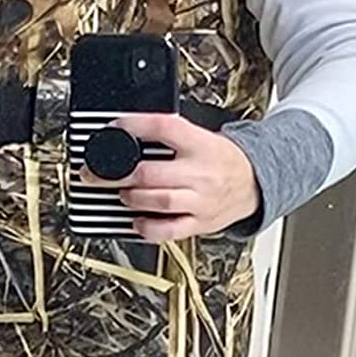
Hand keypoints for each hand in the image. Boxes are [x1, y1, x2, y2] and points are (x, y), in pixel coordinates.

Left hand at [80, 113, 261, 242]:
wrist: (255, 182)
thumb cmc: (221, 160)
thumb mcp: (202, 138)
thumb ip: (171, 138)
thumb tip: (128, 133)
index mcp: (201, 144)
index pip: (165, 128)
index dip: (135, 126)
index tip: (115, 127)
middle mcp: (201, 172)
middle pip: (151, 173)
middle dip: (118, 175)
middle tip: (99, 175)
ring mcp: (201, 200)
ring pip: (159, 201)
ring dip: (132, 199)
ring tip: (124, 195)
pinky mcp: (200, 223)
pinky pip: (169, 230)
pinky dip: (147, 228)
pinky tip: (136, 221)